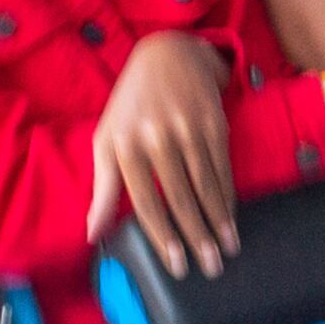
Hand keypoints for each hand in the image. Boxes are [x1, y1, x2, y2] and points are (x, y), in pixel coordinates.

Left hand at [86, 31, 237, 277]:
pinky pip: (223, 168)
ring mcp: (188, 129)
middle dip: (197, 236)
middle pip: (181, 197)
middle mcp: (157, 137)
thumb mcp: (107, 141)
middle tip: (210, 267)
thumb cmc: (131, 107)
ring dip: (220, 222)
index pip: (147, 200)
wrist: (167, 55)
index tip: (176, 264)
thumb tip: (93, 235)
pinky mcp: (214, 123)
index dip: (163, 235)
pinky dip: (229, 196)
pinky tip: (232, 218)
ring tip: (228, 249)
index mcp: (125, 145)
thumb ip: (104, 189)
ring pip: (207, 185)